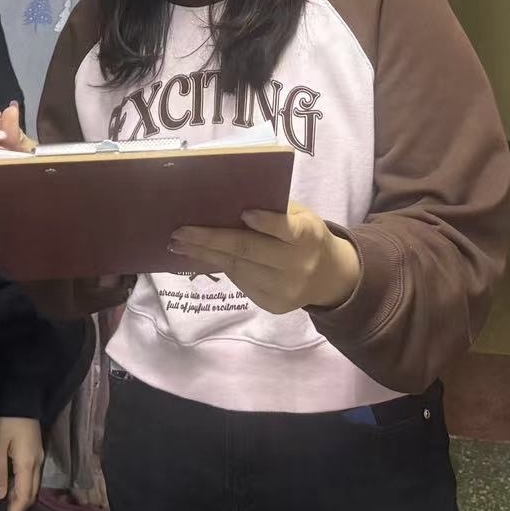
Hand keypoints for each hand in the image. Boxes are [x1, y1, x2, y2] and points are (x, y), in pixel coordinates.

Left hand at [0, 416, 43, 510]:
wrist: (21, 398)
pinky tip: (9, 488)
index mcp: (28, 464)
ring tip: (3, 506)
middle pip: (31, 494)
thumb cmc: (6, 421)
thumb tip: (0, 496)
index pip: (24, 497)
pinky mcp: (36, 452)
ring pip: (32, 486)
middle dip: (18, 508)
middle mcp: (37, 463)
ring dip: (20, 498)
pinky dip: (21, 487)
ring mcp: (38, 457)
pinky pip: (31, 476)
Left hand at [169, 203, 360, 314]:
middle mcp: (297, 265)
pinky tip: (201, 257)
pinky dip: (219, 267)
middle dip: (210, 240)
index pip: (286, 229)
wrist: (330, 277)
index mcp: (307, 236)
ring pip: (238, 269)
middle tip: (179, 233)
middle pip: (249, 251)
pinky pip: (240, 283)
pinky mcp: (273, 305)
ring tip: (179, 245)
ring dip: (205, 256)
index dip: (265, 222)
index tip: (243, 214)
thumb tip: (232, 205)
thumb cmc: (307, 236)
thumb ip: (276, 211)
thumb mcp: (302, 217)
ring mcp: (285, 290)